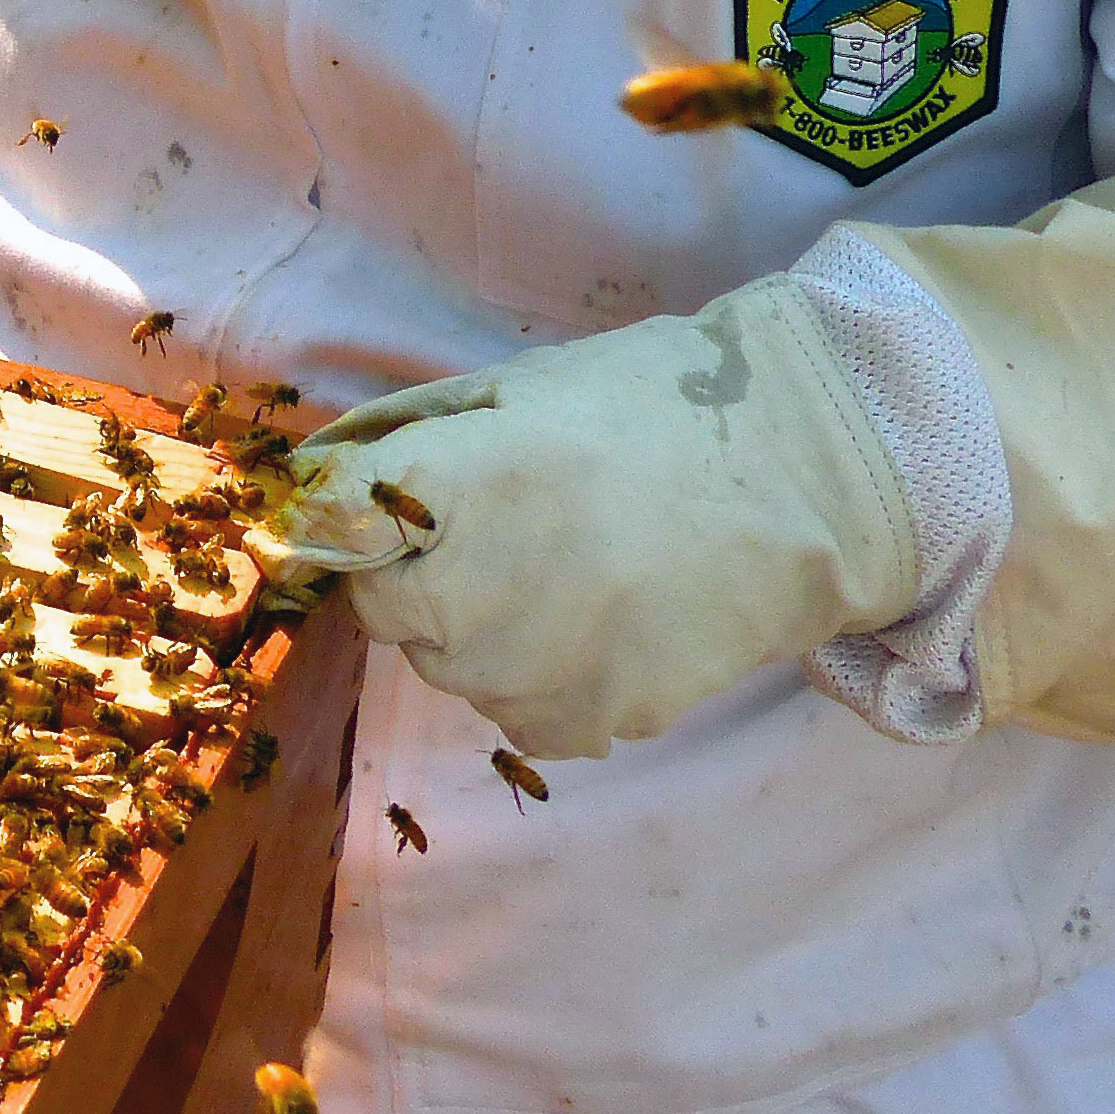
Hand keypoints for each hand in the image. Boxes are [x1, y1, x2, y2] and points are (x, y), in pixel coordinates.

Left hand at [264, 170, 1114, 758]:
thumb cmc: (654, 409)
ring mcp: (529, 670)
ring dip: (478, 622)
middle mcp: (474, 591)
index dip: (336, 511)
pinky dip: (541, 673)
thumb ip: (400, 435)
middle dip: (413, 566)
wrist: (811, 480)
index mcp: (451, 486)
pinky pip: (519, 710)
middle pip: (378, 605)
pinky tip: (606, 613)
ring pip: (445, 664)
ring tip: (571, 561)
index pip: (321, 523)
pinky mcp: (584, 723)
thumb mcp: (512, 390)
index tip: (369, 500)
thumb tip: (303, 475)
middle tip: (503, 520)